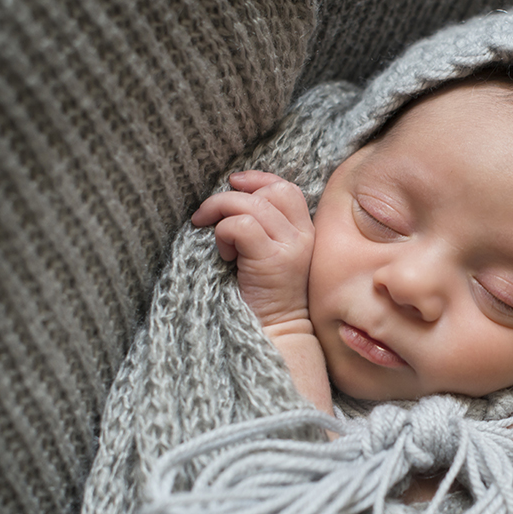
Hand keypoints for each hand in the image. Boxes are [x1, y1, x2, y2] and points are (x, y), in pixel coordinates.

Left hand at [192, 171, 313, 327]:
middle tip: (208, 216)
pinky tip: (225, 254)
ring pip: (252, 205)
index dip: (257, 180)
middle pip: (271, 190)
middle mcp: (303, 236)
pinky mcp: (274, 260)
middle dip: (232, 196)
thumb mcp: (266, 254)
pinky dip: (225, 233)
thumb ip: (261, 227)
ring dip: (222, 214)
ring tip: (217, 239)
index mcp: (304, 231)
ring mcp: (291, 247)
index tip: (233, 185)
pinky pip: (242, 225)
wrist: (276, 334)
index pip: (285, 187)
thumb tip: (231, 195)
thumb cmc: (262, 297)